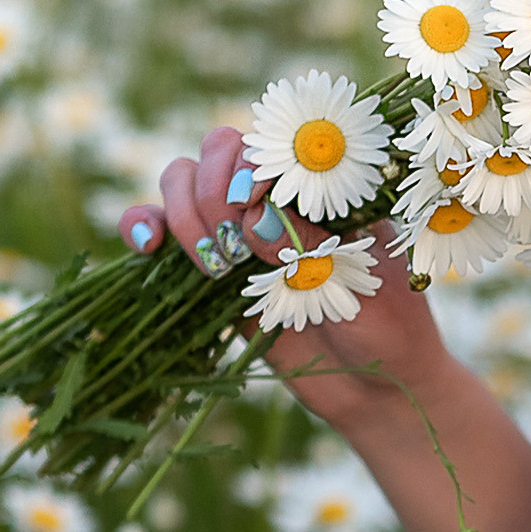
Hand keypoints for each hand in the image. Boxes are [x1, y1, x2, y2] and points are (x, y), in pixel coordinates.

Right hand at [117, 123, 453, 431]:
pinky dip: (143, 224)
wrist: (377, 387)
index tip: (258, 217)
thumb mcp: (362, 281)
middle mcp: (278, 198)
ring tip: (216, 265)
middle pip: (218, 150)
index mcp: (326, 187)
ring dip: (183, 211)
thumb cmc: (387, 326)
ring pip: (182, 179)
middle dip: (215, 191)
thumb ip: (311, 244)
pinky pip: (160, 229)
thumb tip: (253, 218)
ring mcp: (240, 231)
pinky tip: (149, 246)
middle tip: (238, 248)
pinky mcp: (211, 269)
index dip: (253, 173)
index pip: (270, 144)